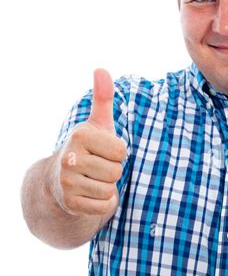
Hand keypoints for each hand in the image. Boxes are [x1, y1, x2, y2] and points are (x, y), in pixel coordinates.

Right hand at [52, 68, 127, 216]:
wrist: (58, 183)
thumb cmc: (87, 150)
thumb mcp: (97, 125)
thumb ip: (103, 99)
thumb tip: (101, 69)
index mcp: (80, 135)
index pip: (121, 150)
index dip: (117, 154)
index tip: (103, 152)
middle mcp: (69, 157)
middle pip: (116, 171)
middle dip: (112, 172)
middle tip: (96, 168)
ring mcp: (67, 181)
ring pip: (109, 189)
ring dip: (106, 188)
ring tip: (92, 181)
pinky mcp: (70, 203)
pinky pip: (103, 207)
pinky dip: (102, 204)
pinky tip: (89, 195)